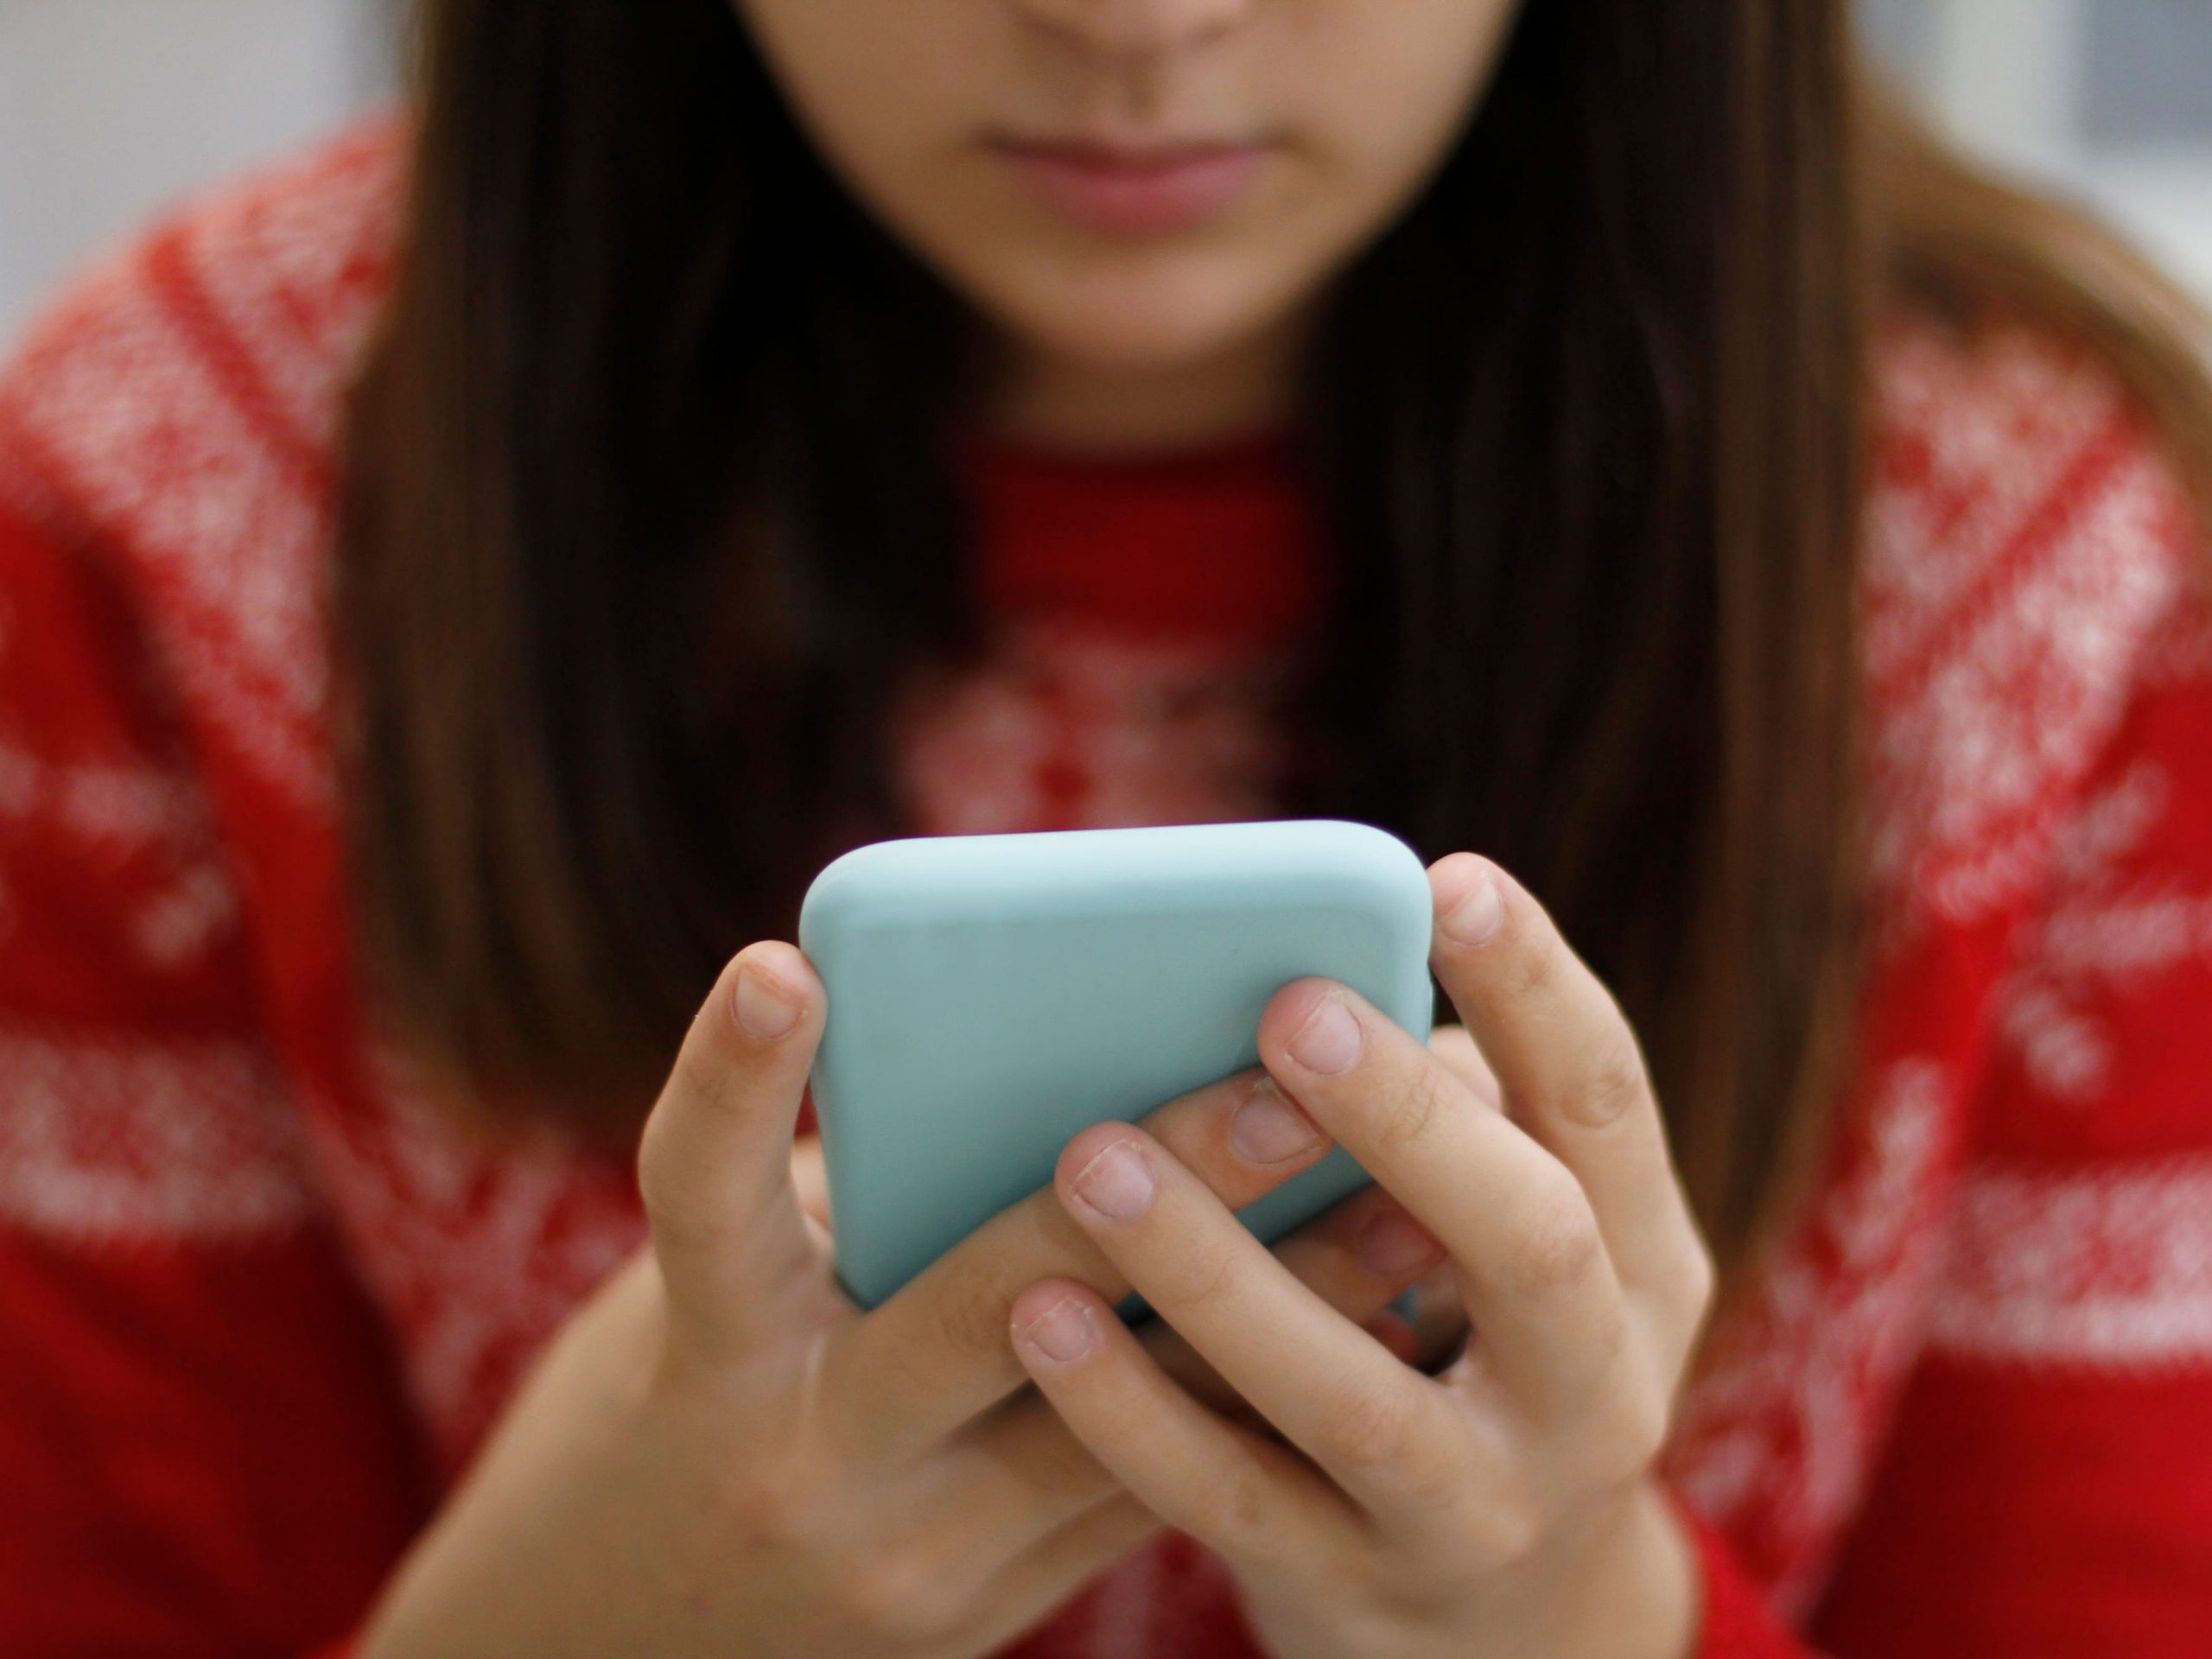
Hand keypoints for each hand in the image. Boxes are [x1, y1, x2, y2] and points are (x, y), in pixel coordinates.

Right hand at [359, 941, 1441, 1658]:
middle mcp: (809, 1460)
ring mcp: (914, 1558)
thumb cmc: (678, 1415)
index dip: (733, 1084)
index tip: (786, 965)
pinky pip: (1143, 1489)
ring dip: (1277, 1304)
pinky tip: (1371, 1325)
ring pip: (1123, 1417)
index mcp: (707, 1355)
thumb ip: (858, 1203)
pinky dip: (1247, 1394)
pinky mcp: (993, 1612)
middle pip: (993, 1300)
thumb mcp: (715, 1305)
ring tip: (1414, 1207)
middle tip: (1287, 1086)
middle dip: (1158, 1189)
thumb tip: (1057, 1068)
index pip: (702, 1202)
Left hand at [1006, 855, 1715, 1658]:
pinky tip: (1041, 1317)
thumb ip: (1444, 1125)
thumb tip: (1293, 984)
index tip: (1445, 879)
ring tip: (1093, 1157)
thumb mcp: (1514, 1247)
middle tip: (1286, 1007)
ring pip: (1355, 1395)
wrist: (1510, 1625)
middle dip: (1407, 1122)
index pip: (1607, 1102)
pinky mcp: (1357, 1583)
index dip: (1536, 988)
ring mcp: (1482, 1508)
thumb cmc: (1478, 1349)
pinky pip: (1232, 1499)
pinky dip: (1132, 1410)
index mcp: (1642, 1262)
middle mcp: (1595, 1389)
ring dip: (1219, 1272)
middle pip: (1527, 1246)